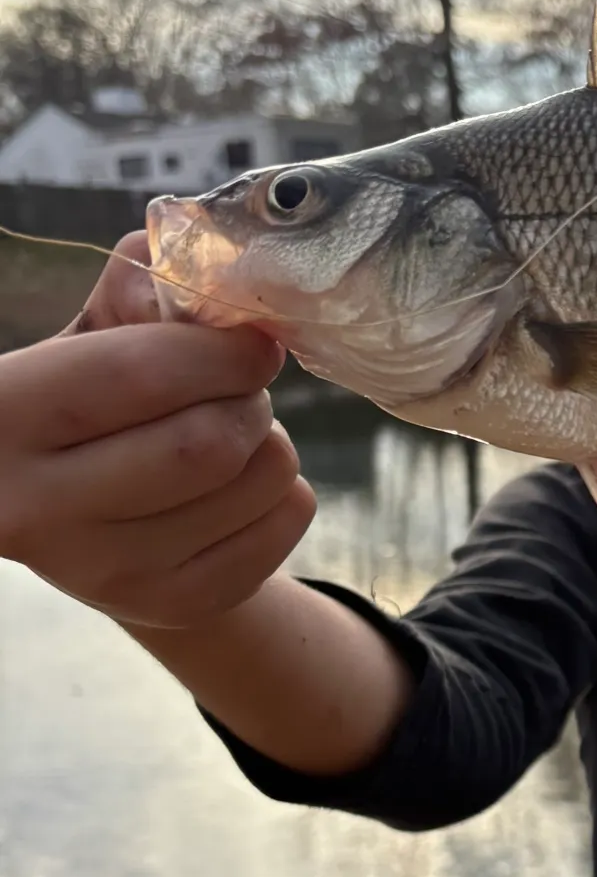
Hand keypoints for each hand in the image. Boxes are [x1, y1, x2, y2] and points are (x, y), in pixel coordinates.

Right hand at [0, 233, 316, 627]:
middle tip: (239, 387)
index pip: (140, 374)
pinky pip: (287, 520)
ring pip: (260, 479)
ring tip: (231, 432)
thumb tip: (207, 270)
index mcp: (2, 417)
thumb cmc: (96, 401)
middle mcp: (36, 510)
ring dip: (271, 438)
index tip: (250, 341)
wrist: (89, 517)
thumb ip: (140, 285)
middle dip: (247, 397)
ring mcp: (104, 574)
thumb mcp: (91, 334)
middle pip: (208, 443)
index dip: (219, 348)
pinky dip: (288, 487)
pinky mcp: (171, 605)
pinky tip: (241, 483)